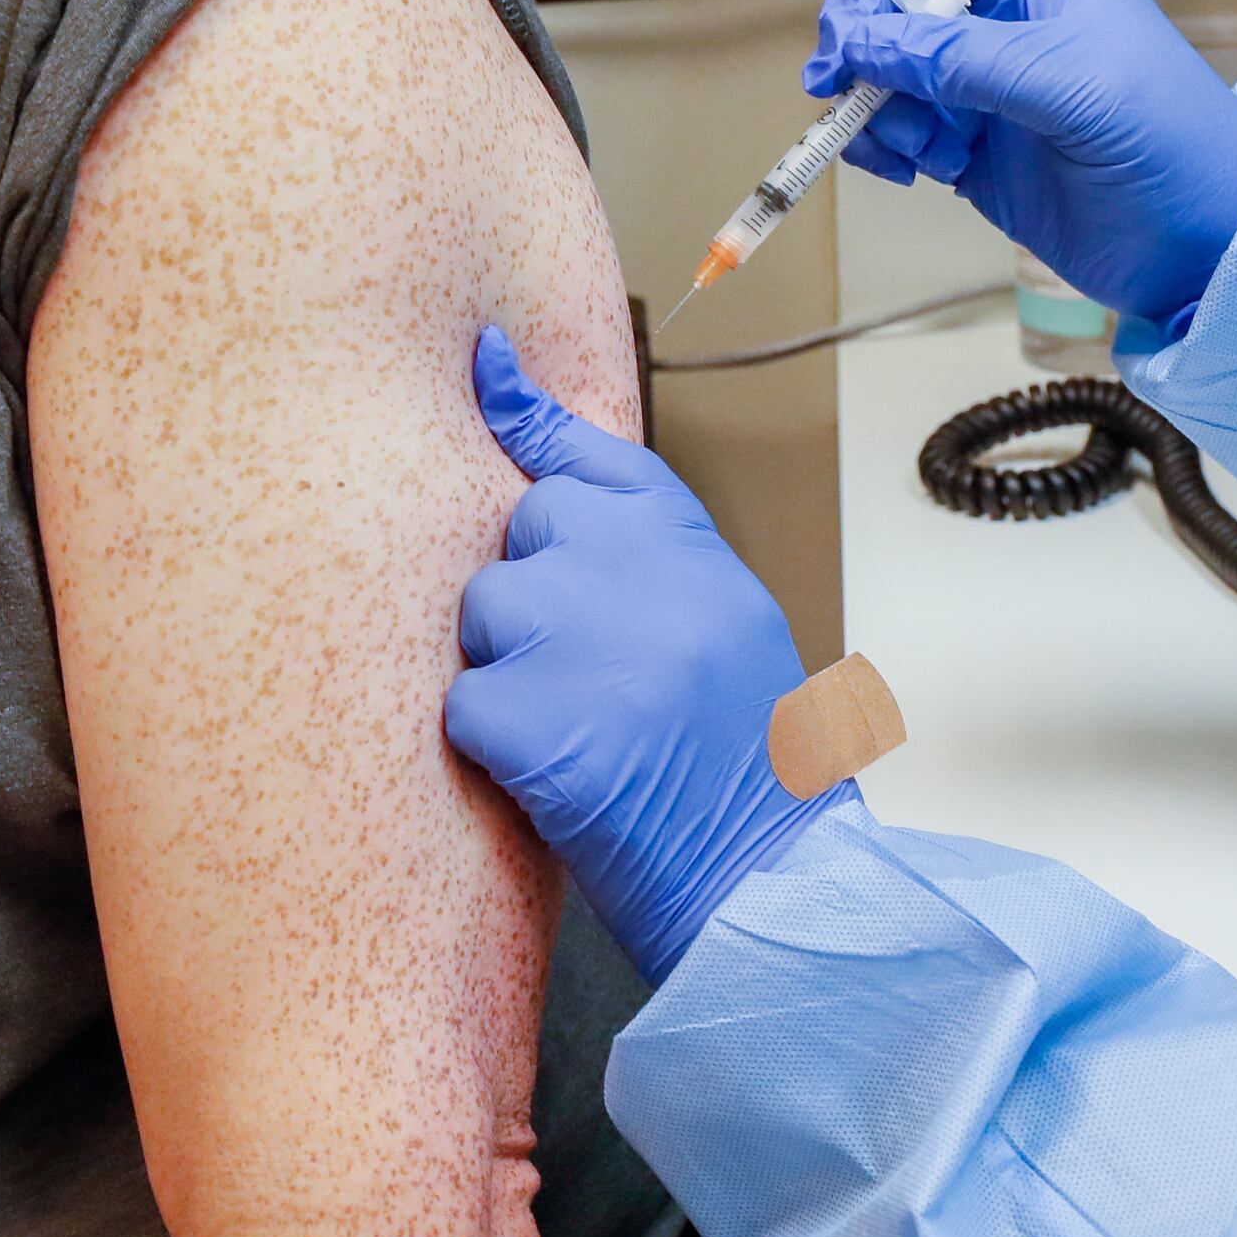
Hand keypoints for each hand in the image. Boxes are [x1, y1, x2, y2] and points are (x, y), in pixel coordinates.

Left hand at [443, 329, 844, 982]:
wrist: (773, 876)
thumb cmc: (749, 762)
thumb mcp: (722, 619)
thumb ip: (647, 551)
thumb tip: (553, 495)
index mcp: (684, 542)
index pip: (586, 450)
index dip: (524, 412)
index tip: (483, 360)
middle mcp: (628, 564)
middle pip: (517, 536)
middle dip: (531, 601)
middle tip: (594, 684)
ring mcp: (573, 634)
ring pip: (481, 617)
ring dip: (508, 673)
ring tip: (584, 735)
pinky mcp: (525, 714)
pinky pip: (463, 703)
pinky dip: (494, 747)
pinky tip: (559, 779)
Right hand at [802, 0, 1236, 324]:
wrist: (1210, 250)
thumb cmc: (1171, 145)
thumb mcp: (1070, 86)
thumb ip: (962, 59)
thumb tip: (862, 43)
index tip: (851, 37)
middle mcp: (1010, 26)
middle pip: (898, 9)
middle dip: (867, 50)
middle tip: (847, 96)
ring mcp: (990, 90)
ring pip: (890, 76)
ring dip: (880, 110)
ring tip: (922, 154)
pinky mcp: (977, 151)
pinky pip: (902, 131)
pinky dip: (888, 147)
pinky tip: (917, 171)